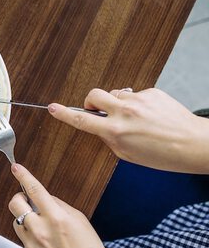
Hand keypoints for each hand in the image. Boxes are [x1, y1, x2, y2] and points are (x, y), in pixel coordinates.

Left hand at [8, 164, 119, 247]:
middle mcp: (40, 230)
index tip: (15, 167)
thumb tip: (45, 198)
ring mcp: (31, 245)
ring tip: (44, 230)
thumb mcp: (81, 222)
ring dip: (26, 220)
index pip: (34, 189)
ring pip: (17, 222)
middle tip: (28, 201)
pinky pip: (24, 242)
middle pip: (15, 203)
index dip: (23, 176)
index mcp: (57, 218)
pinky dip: (33, 241)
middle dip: (19, 198)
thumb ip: (60, 206)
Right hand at [49, 87, 208, 172]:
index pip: (81, 120)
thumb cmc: (164, 155)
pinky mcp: (151, 92)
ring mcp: (138, 100)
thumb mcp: (128, 154)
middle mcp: (124, 113)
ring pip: (115, 94)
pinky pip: (134, 94)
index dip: (63, 114)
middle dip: (92, 102)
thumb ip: (110, 138)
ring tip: (134, 117)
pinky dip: (137, 103)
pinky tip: (150, 115)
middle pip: (93, 95)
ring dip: (117, 103)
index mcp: (115, 132)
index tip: (52, 108)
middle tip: (99, 110)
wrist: (194, 144)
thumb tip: (101, 126)